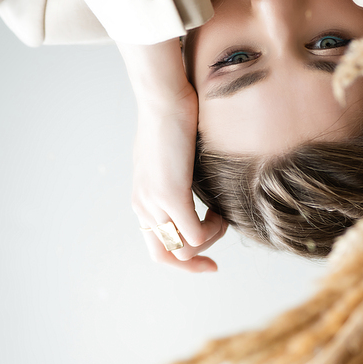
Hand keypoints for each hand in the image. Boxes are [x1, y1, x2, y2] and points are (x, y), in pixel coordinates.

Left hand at [118, 39, 226, 271]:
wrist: (164, 98)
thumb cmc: (172, 120)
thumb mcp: (170, 159)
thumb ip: (177, 181)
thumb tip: (197, 191)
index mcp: (142, 201)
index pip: (155, 247)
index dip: (181, 260)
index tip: (206, 260)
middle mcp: (143, 207)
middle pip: (164, 257)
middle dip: (192, 265)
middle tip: (214, 264)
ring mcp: (154, 204)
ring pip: (184, 248)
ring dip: (208, 239)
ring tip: (220, 217)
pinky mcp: (171, 196)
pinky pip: (196, 234)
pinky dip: (213, 229)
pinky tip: (220, 211)